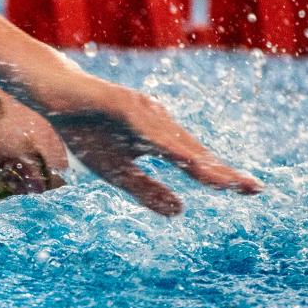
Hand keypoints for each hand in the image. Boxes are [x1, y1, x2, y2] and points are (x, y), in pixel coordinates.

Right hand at [48, 82, 261, 214]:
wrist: (53, 96)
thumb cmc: (85, 129)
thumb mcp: (116, 171)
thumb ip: (146, 190)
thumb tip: (182, 211)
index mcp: (158, 138)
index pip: (194, 161)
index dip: (220, 176)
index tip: (252, 191)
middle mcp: (158, 122)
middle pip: (193, 150)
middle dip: (221, 171)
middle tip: (254, 188)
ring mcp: (141, 110)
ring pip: (174, 140)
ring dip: (200, 161)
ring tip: (224, 181)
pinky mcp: (121, 102)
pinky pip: (145, 127)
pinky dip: (165, 143)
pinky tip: (182, 157)